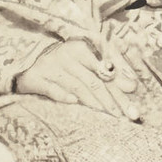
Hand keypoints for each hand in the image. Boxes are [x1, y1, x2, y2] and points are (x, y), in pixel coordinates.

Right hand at [15, 37, 141, 120]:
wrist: (28, 59)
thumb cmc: (66, 59)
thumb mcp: (87, 57)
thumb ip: (110, 67)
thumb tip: (132, 85)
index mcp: (83, 47)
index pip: (106, 65)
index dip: (121, 77)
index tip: (134, 88)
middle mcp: (68, 56)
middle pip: (96, 81)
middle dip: (115, 99)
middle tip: (130, 113)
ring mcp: (52, 68)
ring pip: (78, 87)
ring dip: (96, 102)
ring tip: (112, 114)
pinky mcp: (37, 79)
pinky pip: (52, 89)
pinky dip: (63, 96)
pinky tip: (74, 102)